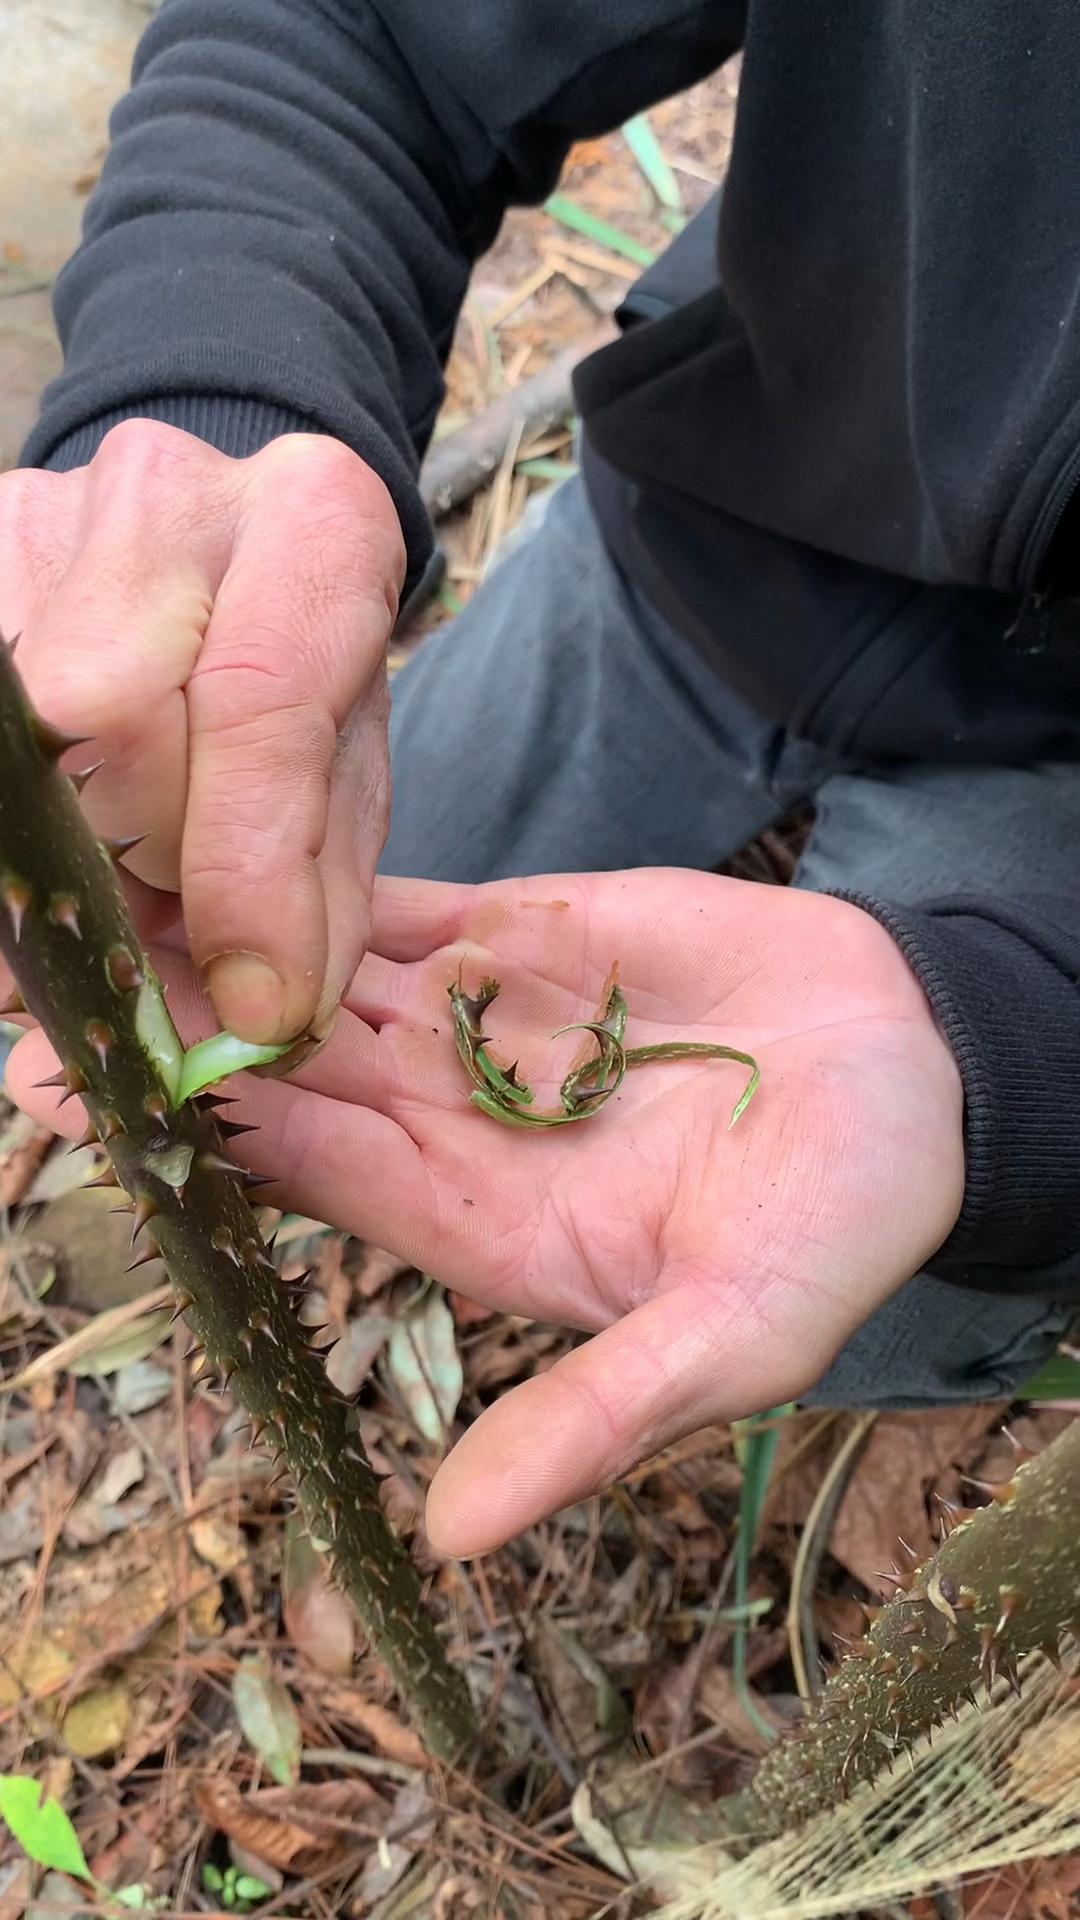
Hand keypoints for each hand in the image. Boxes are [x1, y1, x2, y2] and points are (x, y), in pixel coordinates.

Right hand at [0, 422, 404, 1044]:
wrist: (220, 547)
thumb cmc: (296, 670)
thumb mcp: (346, 766)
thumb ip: (320, 891)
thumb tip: (263, 1024)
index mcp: (308, 525)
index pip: (260, 705)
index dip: (250, 878)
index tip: (257, 1006)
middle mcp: (162, 494)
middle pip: (106, 716)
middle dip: (133, 862)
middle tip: (155, 940)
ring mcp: (35, 514)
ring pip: (13, 732)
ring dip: (51, 853)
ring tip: (97, 897)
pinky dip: (13, 831)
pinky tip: (42, 855)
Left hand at [6, 868, 964, 1554]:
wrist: (923, 1072)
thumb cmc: (837, 1223)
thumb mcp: (733, 1340)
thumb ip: (597, 1421)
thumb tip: (456, 1544)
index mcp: (474, 1221)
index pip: (304, 1170)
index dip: (195, 1127)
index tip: (74, 1082)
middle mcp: (450, 1122)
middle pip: (278, 1067)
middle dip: (165, 1020)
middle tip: (40, 964)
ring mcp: (479, 1020)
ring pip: (315, 975)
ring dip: (214, 932)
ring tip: (97, 880)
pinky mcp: (523, 934)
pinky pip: (397, 902)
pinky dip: (316, 869)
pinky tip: (231, 825)